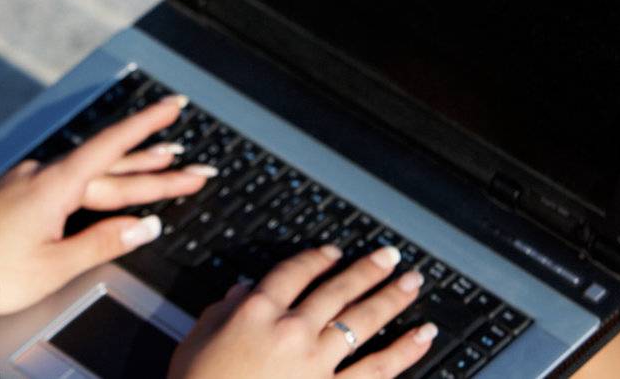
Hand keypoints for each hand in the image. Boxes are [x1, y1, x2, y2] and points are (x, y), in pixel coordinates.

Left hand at [0, 93, 218, 314]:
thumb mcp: (57, 264)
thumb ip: (104, 242)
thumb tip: (145, 226)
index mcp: (56, 184)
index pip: (113, 145)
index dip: (147, 126)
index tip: (174, 105)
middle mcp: (43, 175)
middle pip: (111, 169)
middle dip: (157, 168)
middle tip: (198, 166)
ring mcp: (29, 183)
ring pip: (91, 175)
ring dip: (130, 172)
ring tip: (165, 162)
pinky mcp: (18, 195)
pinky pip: (70, 184)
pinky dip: (99, 185)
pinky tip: (109, 187)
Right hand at [168, 244, 437, 378]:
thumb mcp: (196, 340)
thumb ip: (221, 311)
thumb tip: (240, 291)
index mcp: (256, 312)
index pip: (293, 273)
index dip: (316, 258)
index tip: (333, 252)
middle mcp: (291, 330)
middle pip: (336, 290)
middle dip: (367, 270)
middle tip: (389, 255)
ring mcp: (316, 362)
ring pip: (362, 321)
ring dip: (391, 298)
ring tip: (412, 282)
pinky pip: (377, 369)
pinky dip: (404, 351)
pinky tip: (423, 335)